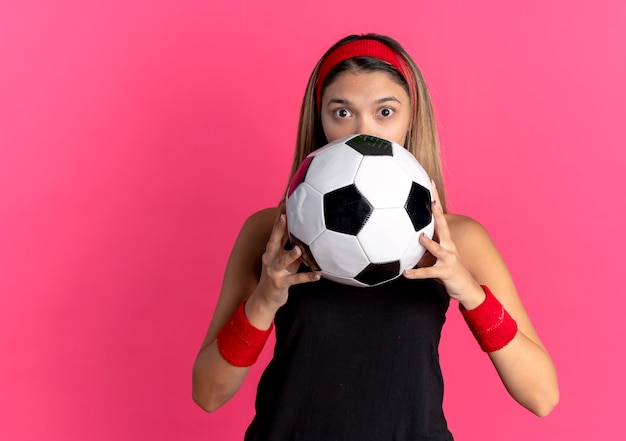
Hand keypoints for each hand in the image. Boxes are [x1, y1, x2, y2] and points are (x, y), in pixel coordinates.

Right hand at [253, 209, 319, 309]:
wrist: (266, 297)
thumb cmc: (280, 273)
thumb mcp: (284, 257)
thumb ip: (293, 244)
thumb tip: (309, 229)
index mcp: (271, 250)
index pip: (276, 231)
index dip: (280, 218)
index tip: (284, 203)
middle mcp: (270, 258)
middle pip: (273, 241)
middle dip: (278, 228)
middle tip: (283, 216)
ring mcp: (274, 271)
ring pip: (282, 261)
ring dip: (290, 255)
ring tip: (299, 250)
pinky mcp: (280, 284)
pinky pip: (296, 280)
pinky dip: (307, 277)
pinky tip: (318, 275)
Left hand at [403, 183, 484, 306]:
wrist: (466, 288)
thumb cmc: (447, 268)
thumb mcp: (436, 253)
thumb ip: (423, 244)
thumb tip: (404, 235)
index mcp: (445, 239)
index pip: (440, 215)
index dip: (435, 198)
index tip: (429, 182)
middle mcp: (448, 246)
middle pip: (443, 226)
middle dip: (438, 213)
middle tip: (432, 201)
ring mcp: (448, 258)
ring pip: (438, 249)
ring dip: (429, 243)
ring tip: (420, 237)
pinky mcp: (446, 272)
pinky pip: (429, 272)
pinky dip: (416, 273)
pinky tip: (406, 273)